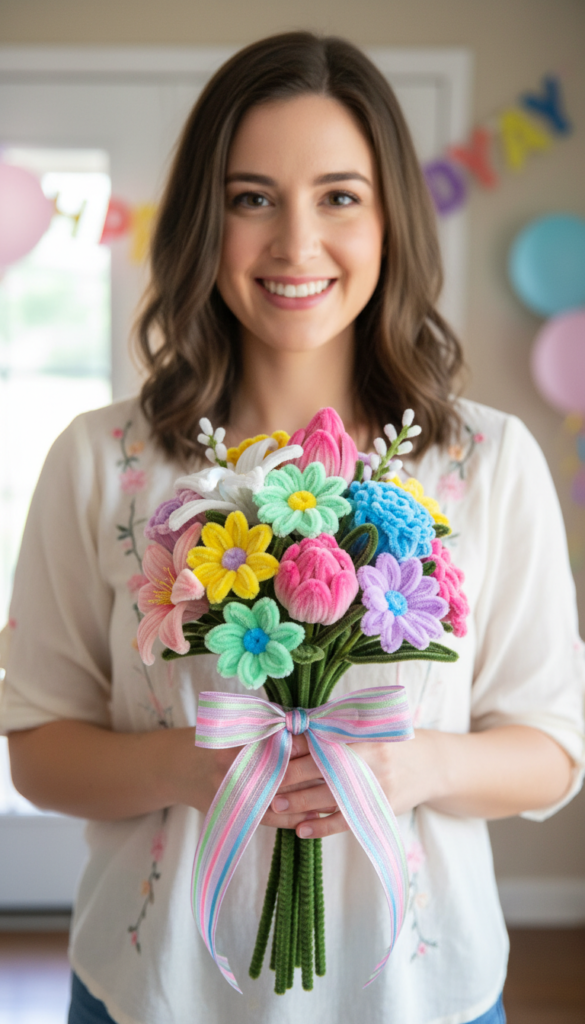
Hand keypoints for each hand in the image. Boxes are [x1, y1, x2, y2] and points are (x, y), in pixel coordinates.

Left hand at [264, 725, 574, 836]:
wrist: (435, 764)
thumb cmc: (391, 741)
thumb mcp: (366, 726)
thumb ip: (332, 727)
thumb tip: (288, 727)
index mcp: (360, 732)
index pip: (316, 738)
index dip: (287, 746)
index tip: (261, 752)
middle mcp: (367, 757)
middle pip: (316, 768)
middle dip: (285, 777)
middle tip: (258, 783)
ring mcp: (375, 786)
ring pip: (326, 798)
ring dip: (296, 804)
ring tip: (272, 807)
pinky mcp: (379, 809)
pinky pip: (344, 822)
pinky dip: (320, 827)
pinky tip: (300, 829)